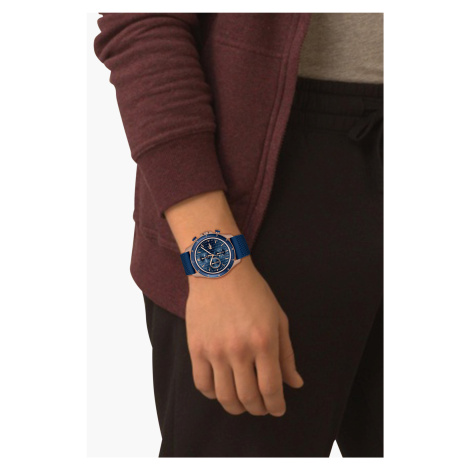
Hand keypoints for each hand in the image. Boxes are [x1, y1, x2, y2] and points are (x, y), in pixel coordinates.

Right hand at [186, 256, 303, 416]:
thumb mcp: (278, 319)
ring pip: (225, 396)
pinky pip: (202, 383)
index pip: (271, 388)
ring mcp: (215, 350)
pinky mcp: (196, 348)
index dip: (276, 406)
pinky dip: (213, 394)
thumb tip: (295, 383)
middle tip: (262, 407)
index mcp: (264, 342)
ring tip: (242, 403)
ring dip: (236, 407)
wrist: (220, 271)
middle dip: (258, 409)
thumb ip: (287, 354)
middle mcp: (239, 350)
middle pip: (248, 397)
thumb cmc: (253, 292)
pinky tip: (221, 389)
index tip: (278, 409)